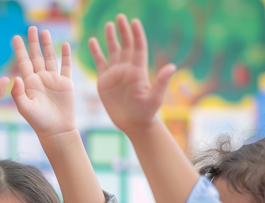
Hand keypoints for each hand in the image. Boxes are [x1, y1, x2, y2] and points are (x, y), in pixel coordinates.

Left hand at [11, 27, 75, 139]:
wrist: (56, 131)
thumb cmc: (39, 122)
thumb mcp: (25, 109)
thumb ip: (18, 94)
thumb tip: (15, 78)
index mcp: (29, 83)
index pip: (23, 62)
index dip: (20, 50)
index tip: (15, 37)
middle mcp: (40, 79)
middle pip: (36, 56)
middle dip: (33, 42)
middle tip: (31, 28)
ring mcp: (53, 80)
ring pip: (50, 58)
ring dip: (48, 45)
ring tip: (45, 32)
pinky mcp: (66, 84)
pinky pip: (66, 66)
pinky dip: (66, 56)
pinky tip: (65, 45)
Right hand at [88, 15, 175, 133]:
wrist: (133, 124)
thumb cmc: (146, 112)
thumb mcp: (155, 98)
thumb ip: (162, 82)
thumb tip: (172, 67)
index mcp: (138, 70)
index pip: (137, 48)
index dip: (136, 34)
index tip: (133, 21)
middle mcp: (127, 69)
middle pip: (125, 45)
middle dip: (123, 31)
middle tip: (120, 17)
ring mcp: (115, 74)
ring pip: (113, 51)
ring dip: (110, 38)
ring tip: (108, 25)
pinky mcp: (104, 81)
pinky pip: (99, 63)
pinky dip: (96, 52)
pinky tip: (92, 41)